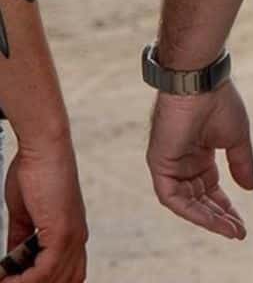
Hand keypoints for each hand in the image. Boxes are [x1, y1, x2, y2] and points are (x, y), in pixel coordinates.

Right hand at [4, 140, 87, 282]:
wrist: (45, 149)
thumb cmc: (36, 174)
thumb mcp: (25, 216)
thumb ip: (22, 239)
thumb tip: (12, 259)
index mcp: (73, 233)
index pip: (69, 272)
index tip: (18, 282)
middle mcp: (78, 237)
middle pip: (67, 279)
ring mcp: (73, 235)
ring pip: (56, 279)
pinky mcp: (62, 231)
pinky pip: (46, 270)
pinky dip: (25, 281)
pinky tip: (6, 279)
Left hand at [146, 81, 252, 239]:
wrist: (200, 84)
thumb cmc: (219, 102)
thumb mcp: (237, 138)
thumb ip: (241, 164)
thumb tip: (251, 188)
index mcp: (199, 154)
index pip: (211, 188)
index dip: (226, 206)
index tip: (242, 222)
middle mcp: (183, 162)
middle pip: (200, 198)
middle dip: (219, 216)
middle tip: (238, 231)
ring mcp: (170, 164)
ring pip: (186, 203)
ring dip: (207, 218)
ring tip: (229, 229)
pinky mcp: (160, 164)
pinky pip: (172, 197)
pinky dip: (191, 210)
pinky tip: (210, 218)